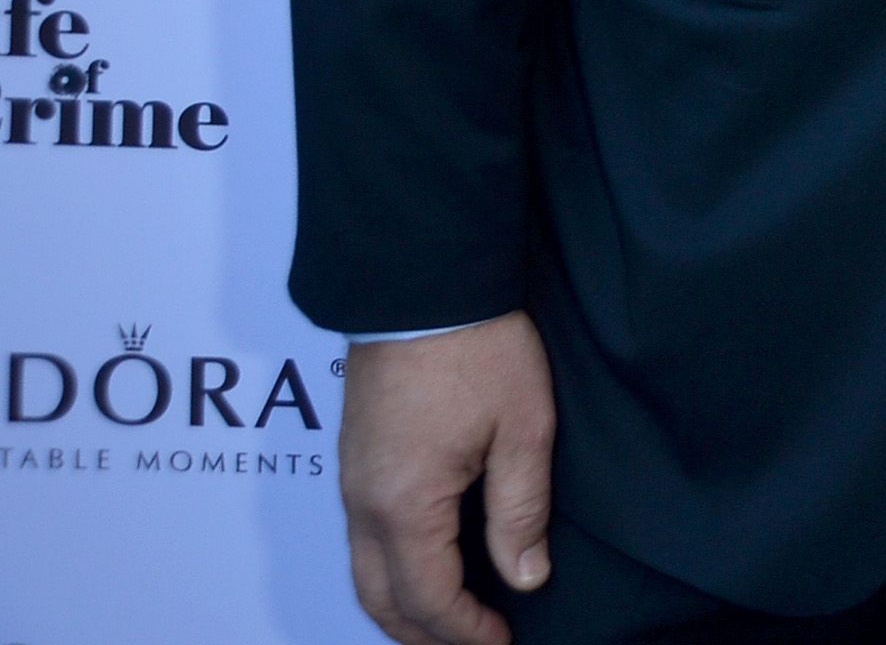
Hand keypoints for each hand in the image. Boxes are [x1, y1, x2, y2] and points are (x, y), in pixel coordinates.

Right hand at [339, 312, 555, 644]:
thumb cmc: (480, 349)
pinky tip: (423, 566)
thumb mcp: (523, 429)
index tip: (501, 643)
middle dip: (422, 635)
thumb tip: (526, 577)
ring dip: (401, 606)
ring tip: (447, 622)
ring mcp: (351, 481)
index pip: (428, 597)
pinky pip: (361, 538)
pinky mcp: (355, 459)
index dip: (464, 632)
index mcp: (405, 504)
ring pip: (363, 571)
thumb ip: (520, 510)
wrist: (424, 283)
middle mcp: (363, 502)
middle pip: (380, 598)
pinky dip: (388, 570)